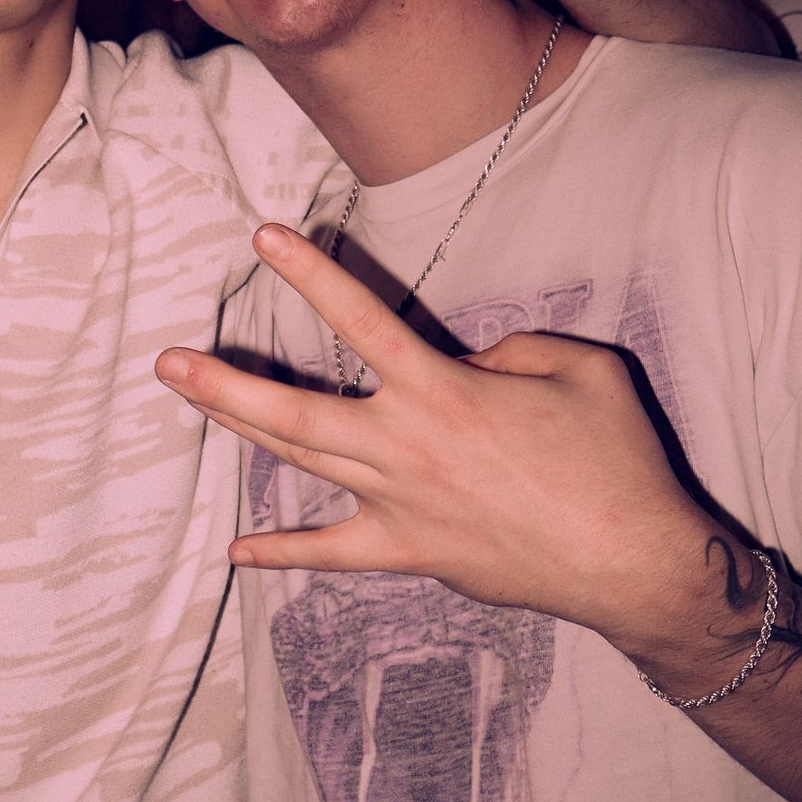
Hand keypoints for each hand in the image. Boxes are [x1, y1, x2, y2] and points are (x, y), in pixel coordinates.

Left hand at [156, 223, 705, 651]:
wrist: (633, 563)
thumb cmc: (616, 460)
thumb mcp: (580, 369)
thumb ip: (515, 347)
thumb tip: (473, 360)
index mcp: (446, 391)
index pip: (362, 321)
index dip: (310, 275)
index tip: (264, 238)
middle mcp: (406, 447)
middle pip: (295, 410)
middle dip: (225, 383)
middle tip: (168, 359)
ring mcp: (401, 506)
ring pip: (302, 464)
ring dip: (240, 433)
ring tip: (192, 403)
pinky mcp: (412, 553)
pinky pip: (335, 555)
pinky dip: (284, 553)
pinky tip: (237, 553)